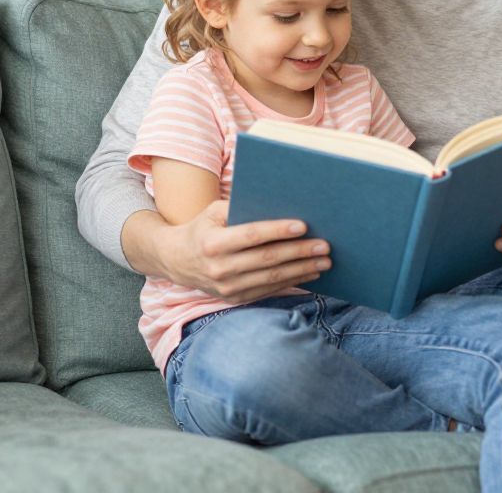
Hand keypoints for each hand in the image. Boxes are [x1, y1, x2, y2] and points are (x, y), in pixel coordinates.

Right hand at [157, 200, 329, 303]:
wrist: (177, 260)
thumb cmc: (202, 228)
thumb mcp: (213, 212)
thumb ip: (240, 206)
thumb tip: (278, 202)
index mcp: (213, 243)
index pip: (251, 236)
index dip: (278, 231)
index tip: (303, 226)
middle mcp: (219, 268)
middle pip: (267, 259)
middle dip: (299, 252)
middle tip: (324, 246)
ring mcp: (227, 287)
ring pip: (272, 278)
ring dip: (301, 270)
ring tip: (324, 262)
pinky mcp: (235, 298)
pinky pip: (269, 291)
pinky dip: (292, 282)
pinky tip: (310, 274)